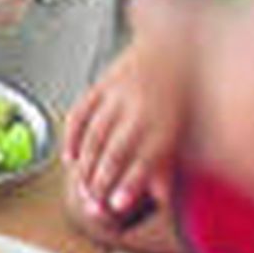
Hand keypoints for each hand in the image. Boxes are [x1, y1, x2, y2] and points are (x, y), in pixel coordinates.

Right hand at [64, 0, 195, 221]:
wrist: (174, 44)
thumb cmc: (181, 95)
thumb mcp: (182, 133)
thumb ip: (169, 166)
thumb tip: (162, 200)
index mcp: (166, 124)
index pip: (143, 161)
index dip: (127, 185)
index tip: (115, 207)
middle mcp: (141, 110)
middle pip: (113, 152)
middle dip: (100, 183)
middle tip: (92, 206)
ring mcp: (118, 95)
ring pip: (93, 137)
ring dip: (84, 167)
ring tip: (82, 189)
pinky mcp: (102, 84)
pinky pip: (80, 113)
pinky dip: (71, 138)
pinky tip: (71, 159)